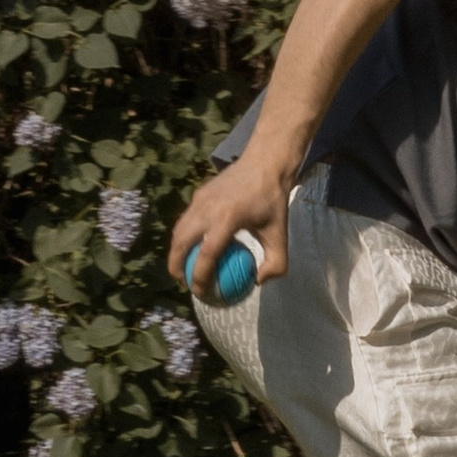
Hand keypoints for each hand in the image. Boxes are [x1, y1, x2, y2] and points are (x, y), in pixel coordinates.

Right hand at [166, 163, 289, 295]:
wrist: (265, 163)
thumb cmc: (273, 201)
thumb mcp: (280, 234)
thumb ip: (276, 263)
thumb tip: (258, 281)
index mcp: (227, 219)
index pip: (206, 256)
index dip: (200, 278)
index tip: (202, 293)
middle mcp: (208, 209)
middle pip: (181, 244)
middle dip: (177, 267)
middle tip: (184, 283)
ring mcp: (200, 200)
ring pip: (179, 231)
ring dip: (176, 252)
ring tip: (183, 269)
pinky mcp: (199, 194)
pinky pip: (186, 220)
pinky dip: (184, 237)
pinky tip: (193, 247)